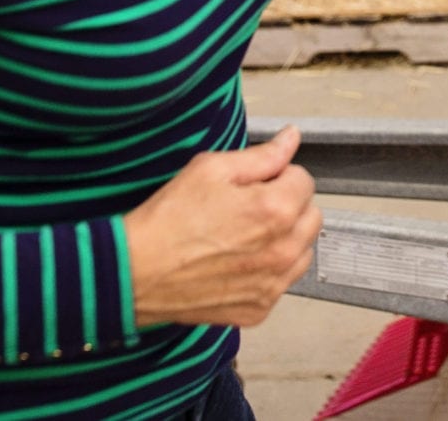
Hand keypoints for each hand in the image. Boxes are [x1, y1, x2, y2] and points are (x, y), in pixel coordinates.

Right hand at [123, 127, 322, 328]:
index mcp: (276, 210)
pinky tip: (238, 262)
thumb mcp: (211, 170)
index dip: (279, 176)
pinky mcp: (259, 309)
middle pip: (311, 216)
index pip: (304, 181)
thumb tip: (292, 138)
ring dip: (285, 239)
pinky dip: (268, 271)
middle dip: (289, 206)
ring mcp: (272, 284)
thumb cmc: (169, 219)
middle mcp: (282, 251)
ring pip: (302, 251)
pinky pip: (281, 282)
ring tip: (244, 235)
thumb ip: (262, 155)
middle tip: (251, 206)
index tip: (256, 183)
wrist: (135, 273)